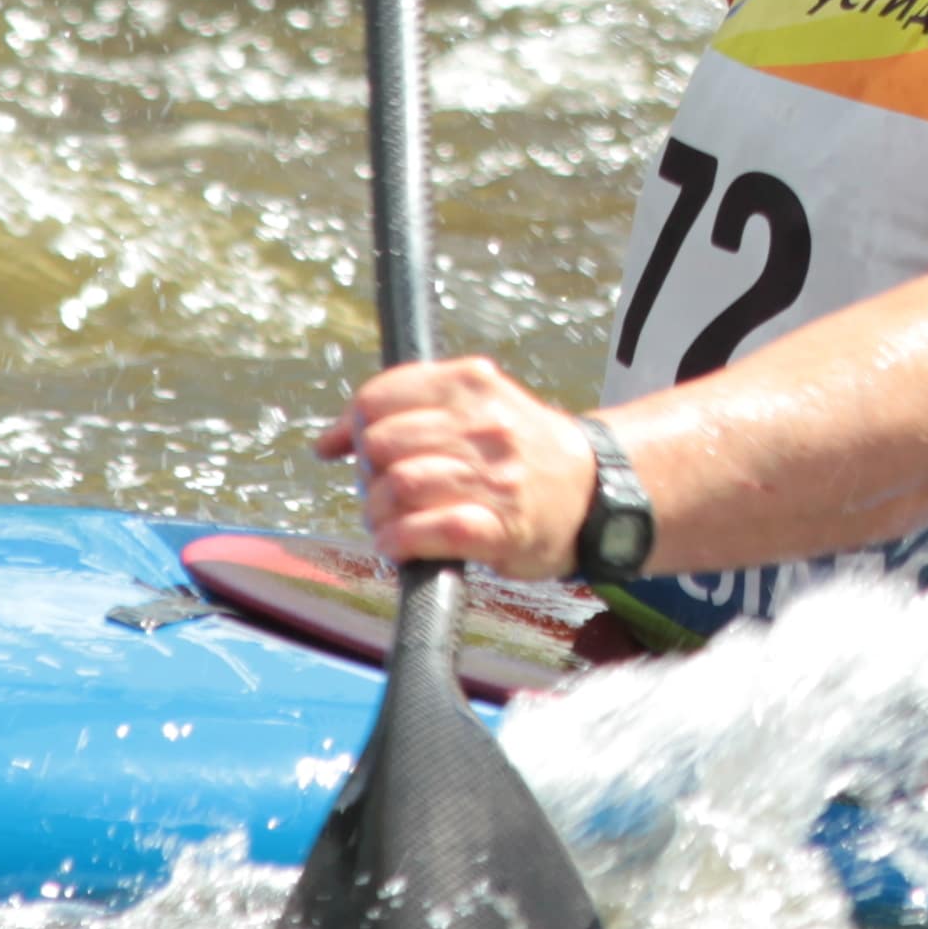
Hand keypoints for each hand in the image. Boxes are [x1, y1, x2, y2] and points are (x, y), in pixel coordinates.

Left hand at [319, 355, 599, 576]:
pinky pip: (427, 532)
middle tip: (378, 490)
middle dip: (367, 473)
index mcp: (472, 383)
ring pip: (399, 487)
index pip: (383, 395)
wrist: (597, 491)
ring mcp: (492, 476)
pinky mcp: (498, 526)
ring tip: (387, 521)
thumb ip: (410, 409)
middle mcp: (482, 424)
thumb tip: (330, 439)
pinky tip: (398, 545)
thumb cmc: (523, 450)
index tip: (339, 447)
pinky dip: (399, 541)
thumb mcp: (478, 404)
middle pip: (383, 444)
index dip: (350, 424)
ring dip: (378, 512)